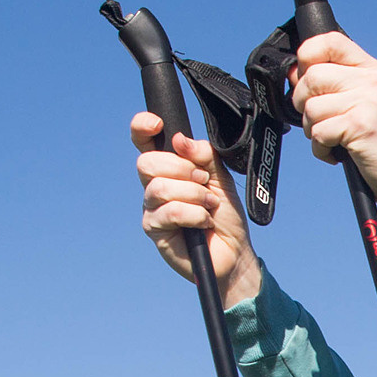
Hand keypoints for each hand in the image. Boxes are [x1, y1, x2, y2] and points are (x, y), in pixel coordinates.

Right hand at [133, 117, 261, 307]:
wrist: (235, 252)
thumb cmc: (225, 215)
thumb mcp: (221, 178)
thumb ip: (204, 155)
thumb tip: (181, 140)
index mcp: (168, 167)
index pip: (143, 141)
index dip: (142, 127)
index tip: (157, 124)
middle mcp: (154, 185)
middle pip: (147, 162)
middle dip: (181, 168)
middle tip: (203, 182)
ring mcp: (152, 207)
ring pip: (160, 187)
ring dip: (193, 194)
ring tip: (210, 205)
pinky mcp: (154, 229)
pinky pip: (169, 211)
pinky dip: (194, 214)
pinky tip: (204, 222)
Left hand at [287, 33, 376, 229]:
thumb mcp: (363, 104)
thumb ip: (333, 84)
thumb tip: (293, 73)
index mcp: (372, 70)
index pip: (330, 40)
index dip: (307, 56)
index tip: (306, 78)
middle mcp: (372, 81)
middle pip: (311, 76)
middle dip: (303, 103)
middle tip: (320, 121)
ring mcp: (368, 102)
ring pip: (311, 106)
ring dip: (312, 130)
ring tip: (332, 140)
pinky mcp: (360, 125)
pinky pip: (318, 132)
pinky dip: (320, 149)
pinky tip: (336, 154)